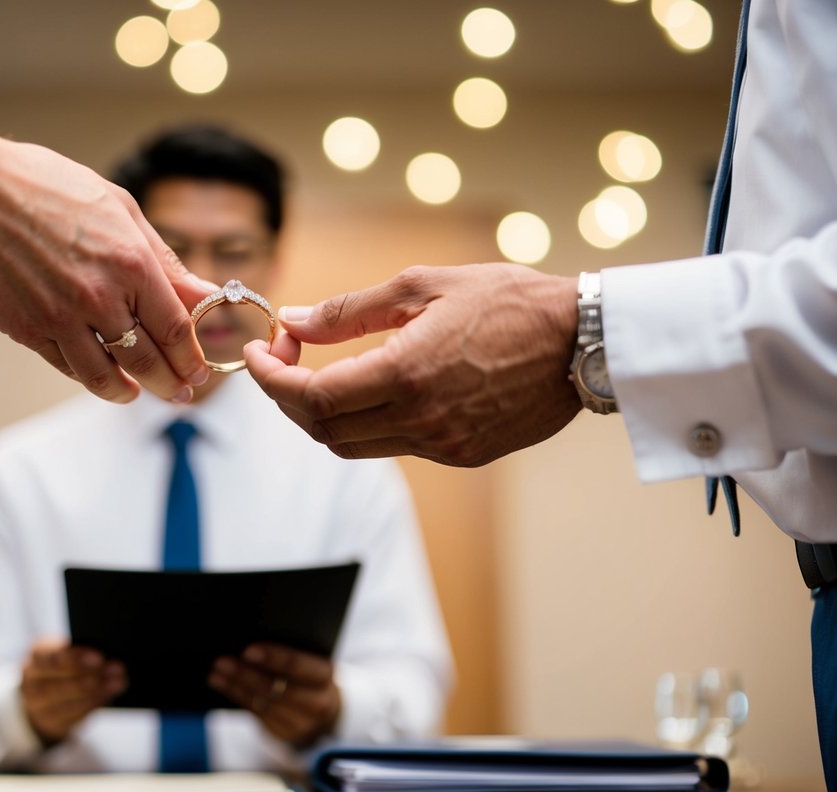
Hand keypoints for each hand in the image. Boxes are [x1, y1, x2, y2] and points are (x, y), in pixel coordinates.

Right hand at [0, 101, 217, 404]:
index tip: (200, 368)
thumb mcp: (119, 207)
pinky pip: (68, 367)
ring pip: (106, 376)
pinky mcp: (30, 331)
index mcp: (132, 263)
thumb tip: (204, 293)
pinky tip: (99, 375)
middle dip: (171, 384)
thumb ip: (164, 258)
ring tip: (136, 395)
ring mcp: (62, 319)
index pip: (177, 328)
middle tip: (181, 394)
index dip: (192, 356)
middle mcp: (101, 297)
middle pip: (149, 361)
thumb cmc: (46, 187)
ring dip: (127, 393)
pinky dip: (89, 377)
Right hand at [19, 638, 125, 745]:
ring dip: (95, 691)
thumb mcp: (68, 653)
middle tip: (116, 670)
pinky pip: (71, 715)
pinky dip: (92, 704)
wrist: (45, 695)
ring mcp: (37, 704)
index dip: (75, 657)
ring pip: (65, 700)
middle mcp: (32, 679)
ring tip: (118, 683)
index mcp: (37, 654)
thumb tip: (110, 654)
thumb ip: (83, 651)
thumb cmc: (66, 665)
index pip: (51, 655)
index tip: (100, 657)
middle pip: (58, 679)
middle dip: (90, 675)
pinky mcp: (49, 721)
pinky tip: (107, 695)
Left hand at [209, 643, 340, 746]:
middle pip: (277, 687)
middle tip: (222, 660)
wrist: (321, 705)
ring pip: (263, 702)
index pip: (298, 666)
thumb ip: (288, 648)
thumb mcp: (308, 658)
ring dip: (235, 685)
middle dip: (247, 673)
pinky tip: (218, 682)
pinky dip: (235, 695)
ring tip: (216, 670)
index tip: (249, 650)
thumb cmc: (306, 670)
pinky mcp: (283, 732)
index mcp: (325, 673)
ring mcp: (301, 721)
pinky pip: (256, 712)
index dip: (274, 658)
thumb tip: (249, 632)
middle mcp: (317, 701)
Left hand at [243, 263, 581, 466]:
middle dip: (288, 398)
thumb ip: (349, 310)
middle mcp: (420, 419)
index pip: (310, 396)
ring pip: (353, 446)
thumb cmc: (508, 300)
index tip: (257, 353)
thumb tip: (292, 320)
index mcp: (405, 373)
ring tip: (318, 375)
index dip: (270, 379)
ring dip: (322, 416)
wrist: (584, 340)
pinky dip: (365, 425)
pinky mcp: (462, 455)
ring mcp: (442, 444)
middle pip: (322, 430)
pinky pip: (394, 448)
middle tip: (282, 359)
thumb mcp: (422, 285)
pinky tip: (370, 391)